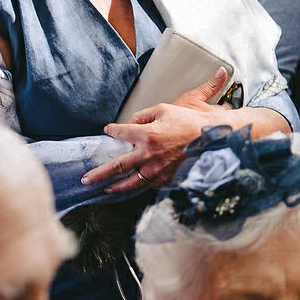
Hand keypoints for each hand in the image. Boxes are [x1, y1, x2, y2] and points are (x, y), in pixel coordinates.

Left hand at [82, 70, 229, 192]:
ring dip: (114, 186)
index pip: (121, 133)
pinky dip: (136, 188)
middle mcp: (148, 155)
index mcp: (147, 134)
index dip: (112, 131)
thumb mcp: (165, 109)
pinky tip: (130, 188)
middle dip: (99, 173)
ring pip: (130, 182)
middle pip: (117, 166)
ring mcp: (157, 170)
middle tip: (86, 179)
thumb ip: (143, 116)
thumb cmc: (190, 121)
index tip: (107, 131)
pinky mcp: (166, 180)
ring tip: (104, 189)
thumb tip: (130, 124)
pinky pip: (147, 186)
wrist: (213, 139)